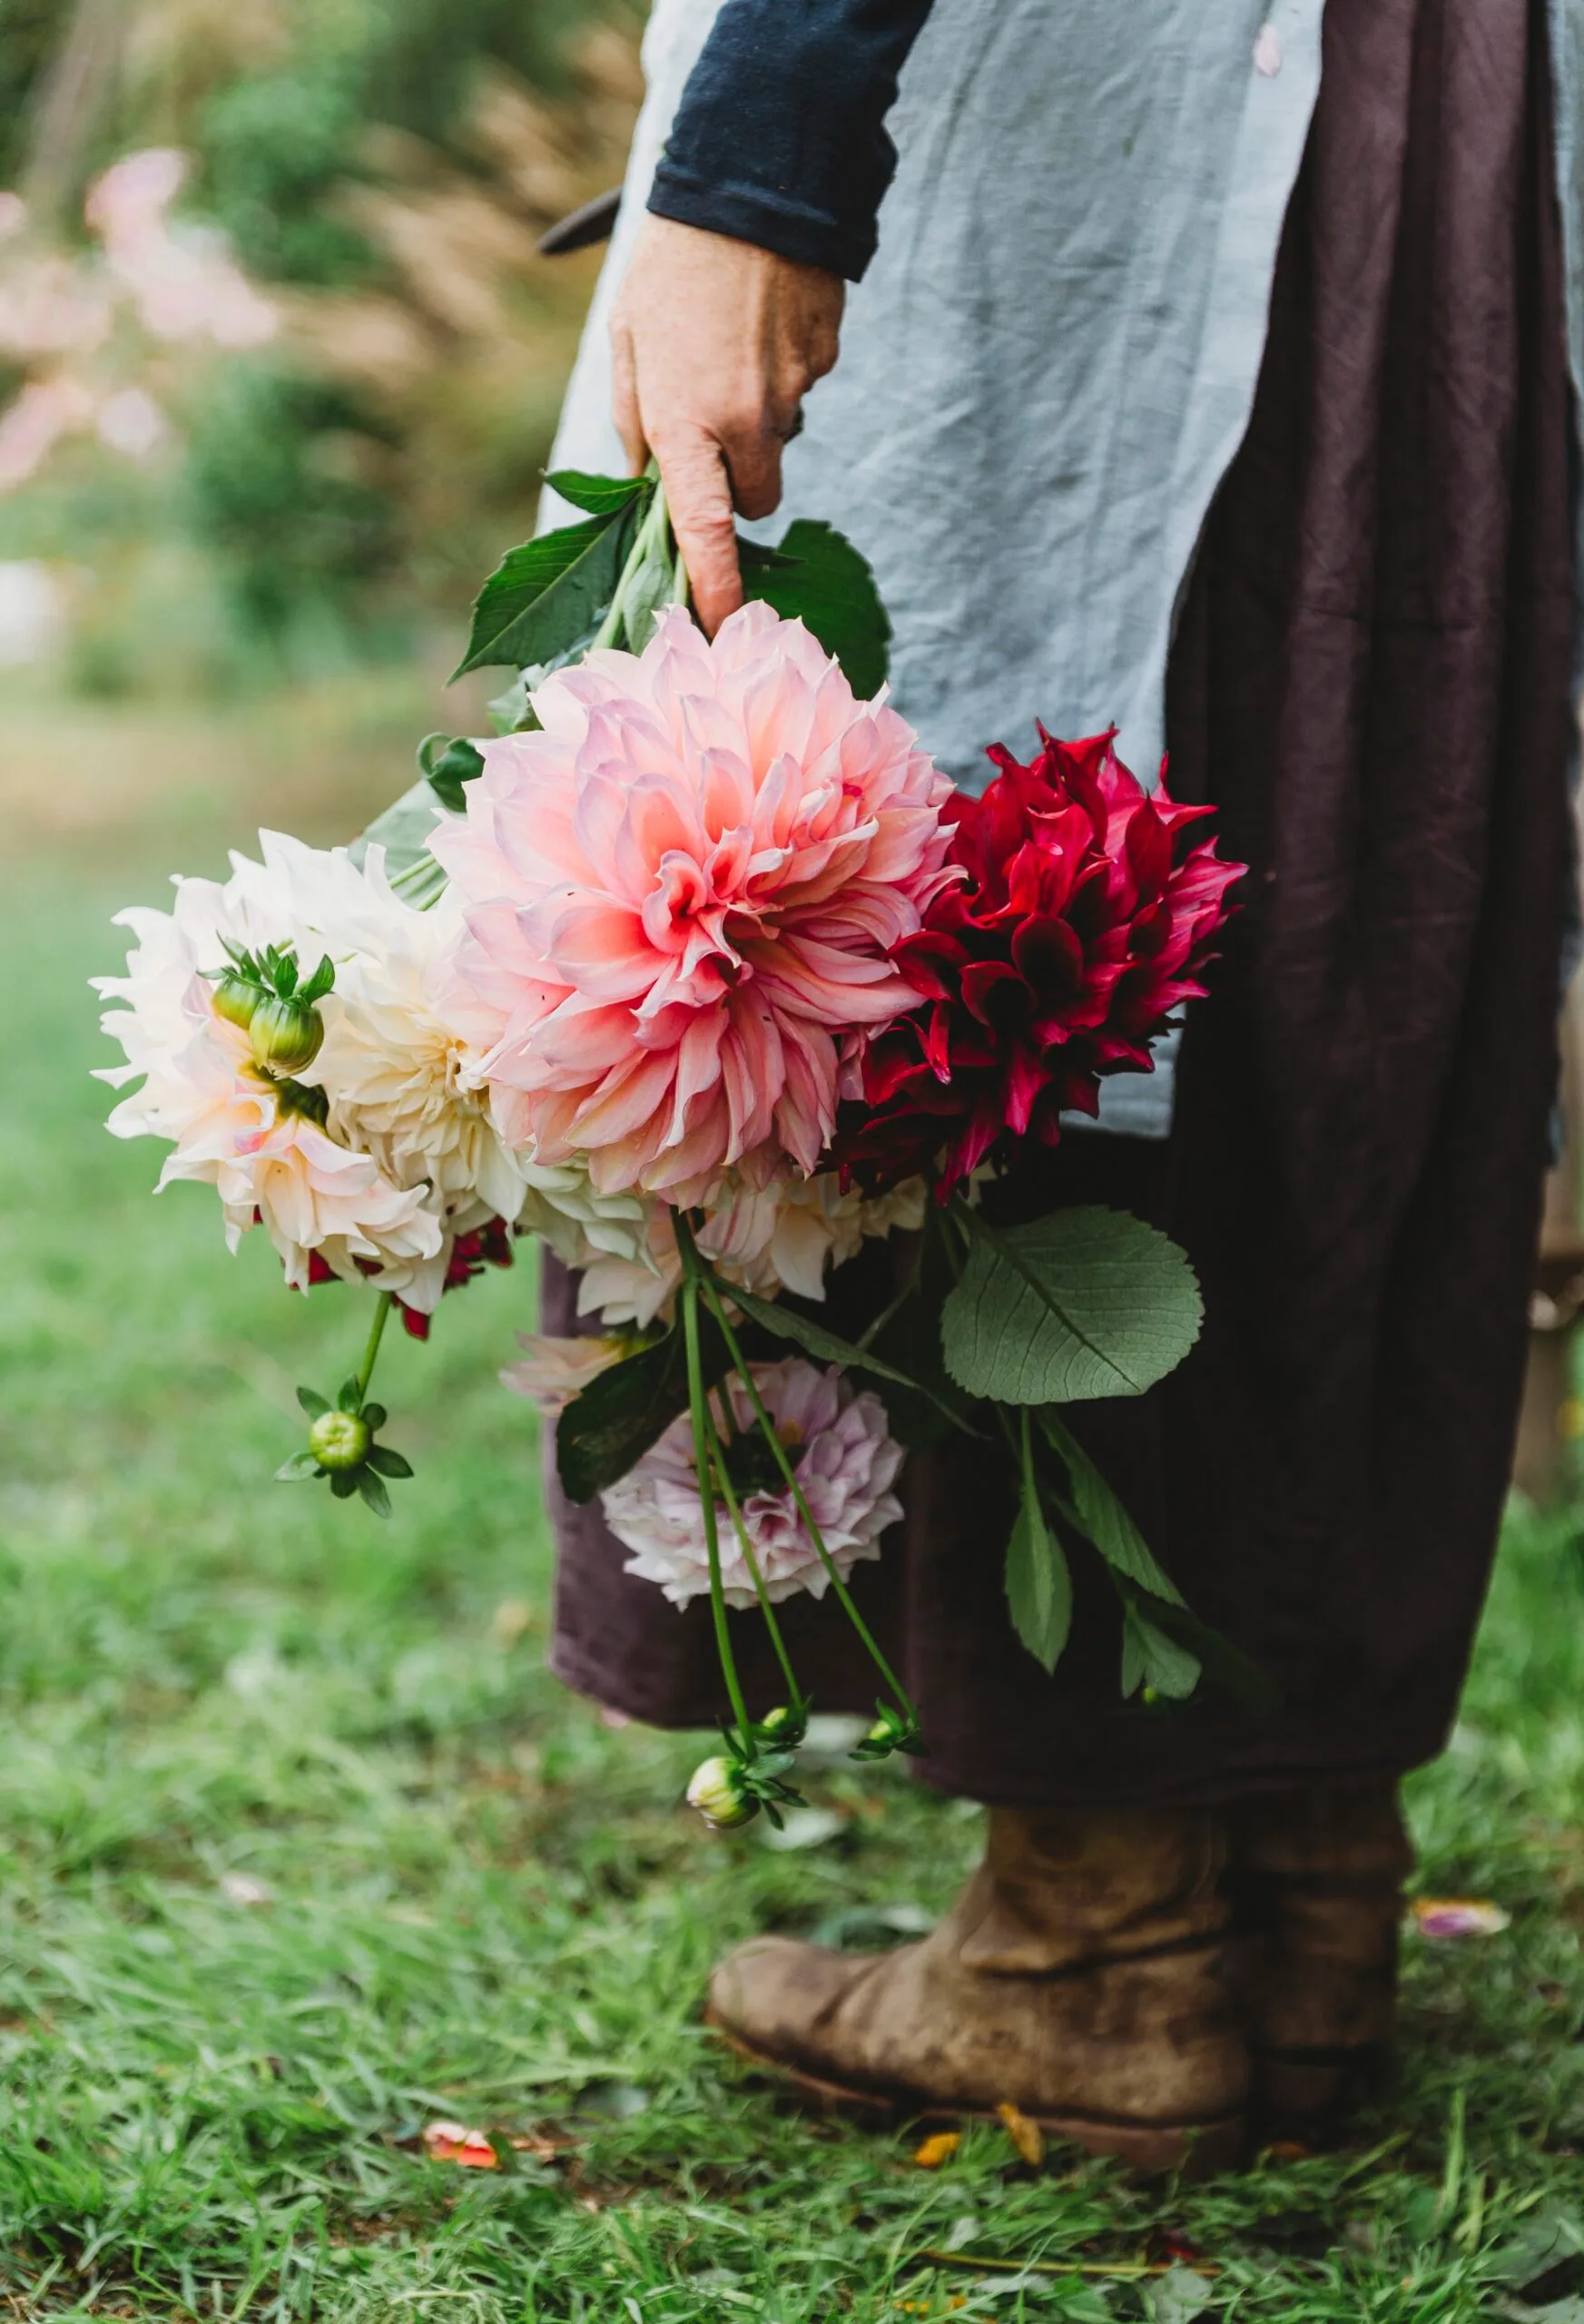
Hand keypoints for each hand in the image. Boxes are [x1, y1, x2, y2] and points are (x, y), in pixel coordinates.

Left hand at [610, 215, 844, 634]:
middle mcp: (743, 421)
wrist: (750, 179)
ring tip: (732, 352)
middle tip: (710, 429)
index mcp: (684, 422)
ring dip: (757, 424)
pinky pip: (803, 394)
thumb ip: (637, 423)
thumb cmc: (673, 265)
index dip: (714, 591)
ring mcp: (791, 394)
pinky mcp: (823, 362)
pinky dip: (783, 376)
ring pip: (778, 447)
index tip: (722, 634)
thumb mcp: (630, 342)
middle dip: (735, 485)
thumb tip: (646, 487)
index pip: (703, 533)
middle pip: (752, 502)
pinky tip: (763, 326)